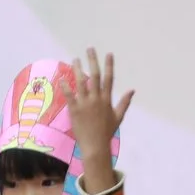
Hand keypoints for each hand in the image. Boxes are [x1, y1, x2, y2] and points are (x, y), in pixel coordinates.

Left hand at [69, 48, 133, 167]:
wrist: (95, 145)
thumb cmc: (107, 131)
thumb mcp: (118, 116)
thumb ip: (124, 102)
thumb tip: (132, 90)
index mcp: (107, 99)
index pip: (109, 78)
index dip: (109, 65)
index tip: (108, 53)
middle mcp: (96, 99)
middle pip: (94, 76)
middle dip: (92, 61)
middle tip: (89, 49)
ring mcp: (85, 103)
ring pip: (80, 82)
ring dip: (77, 69)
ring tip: (75, 59)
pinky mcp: (74, 109)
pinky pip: (69, 95)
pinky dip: (65, 86)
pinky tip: (61, 78)